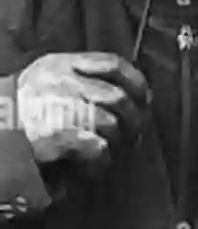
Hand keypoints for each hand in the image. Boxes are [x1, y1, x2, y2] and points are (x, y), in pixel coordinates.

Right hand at [16, 52, 149, 172]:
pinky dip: (102, 158)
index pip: (112, 64)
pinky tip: (97, 164)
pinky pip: (97, 146)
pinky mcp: (56, 137)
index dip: (136, 82)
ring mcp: (59, 109)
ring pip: (110, 123)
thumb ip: (82, 78)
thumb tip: (135, 93)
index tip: (145, 97)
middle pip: (117, 97)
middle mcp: (61, 82)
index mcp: (59, 64)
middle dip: (133, 118)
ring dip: (117, 140)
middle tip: (135, 133)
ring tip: (112, 150)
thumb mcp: (45, 80)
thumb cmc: (21, 113)